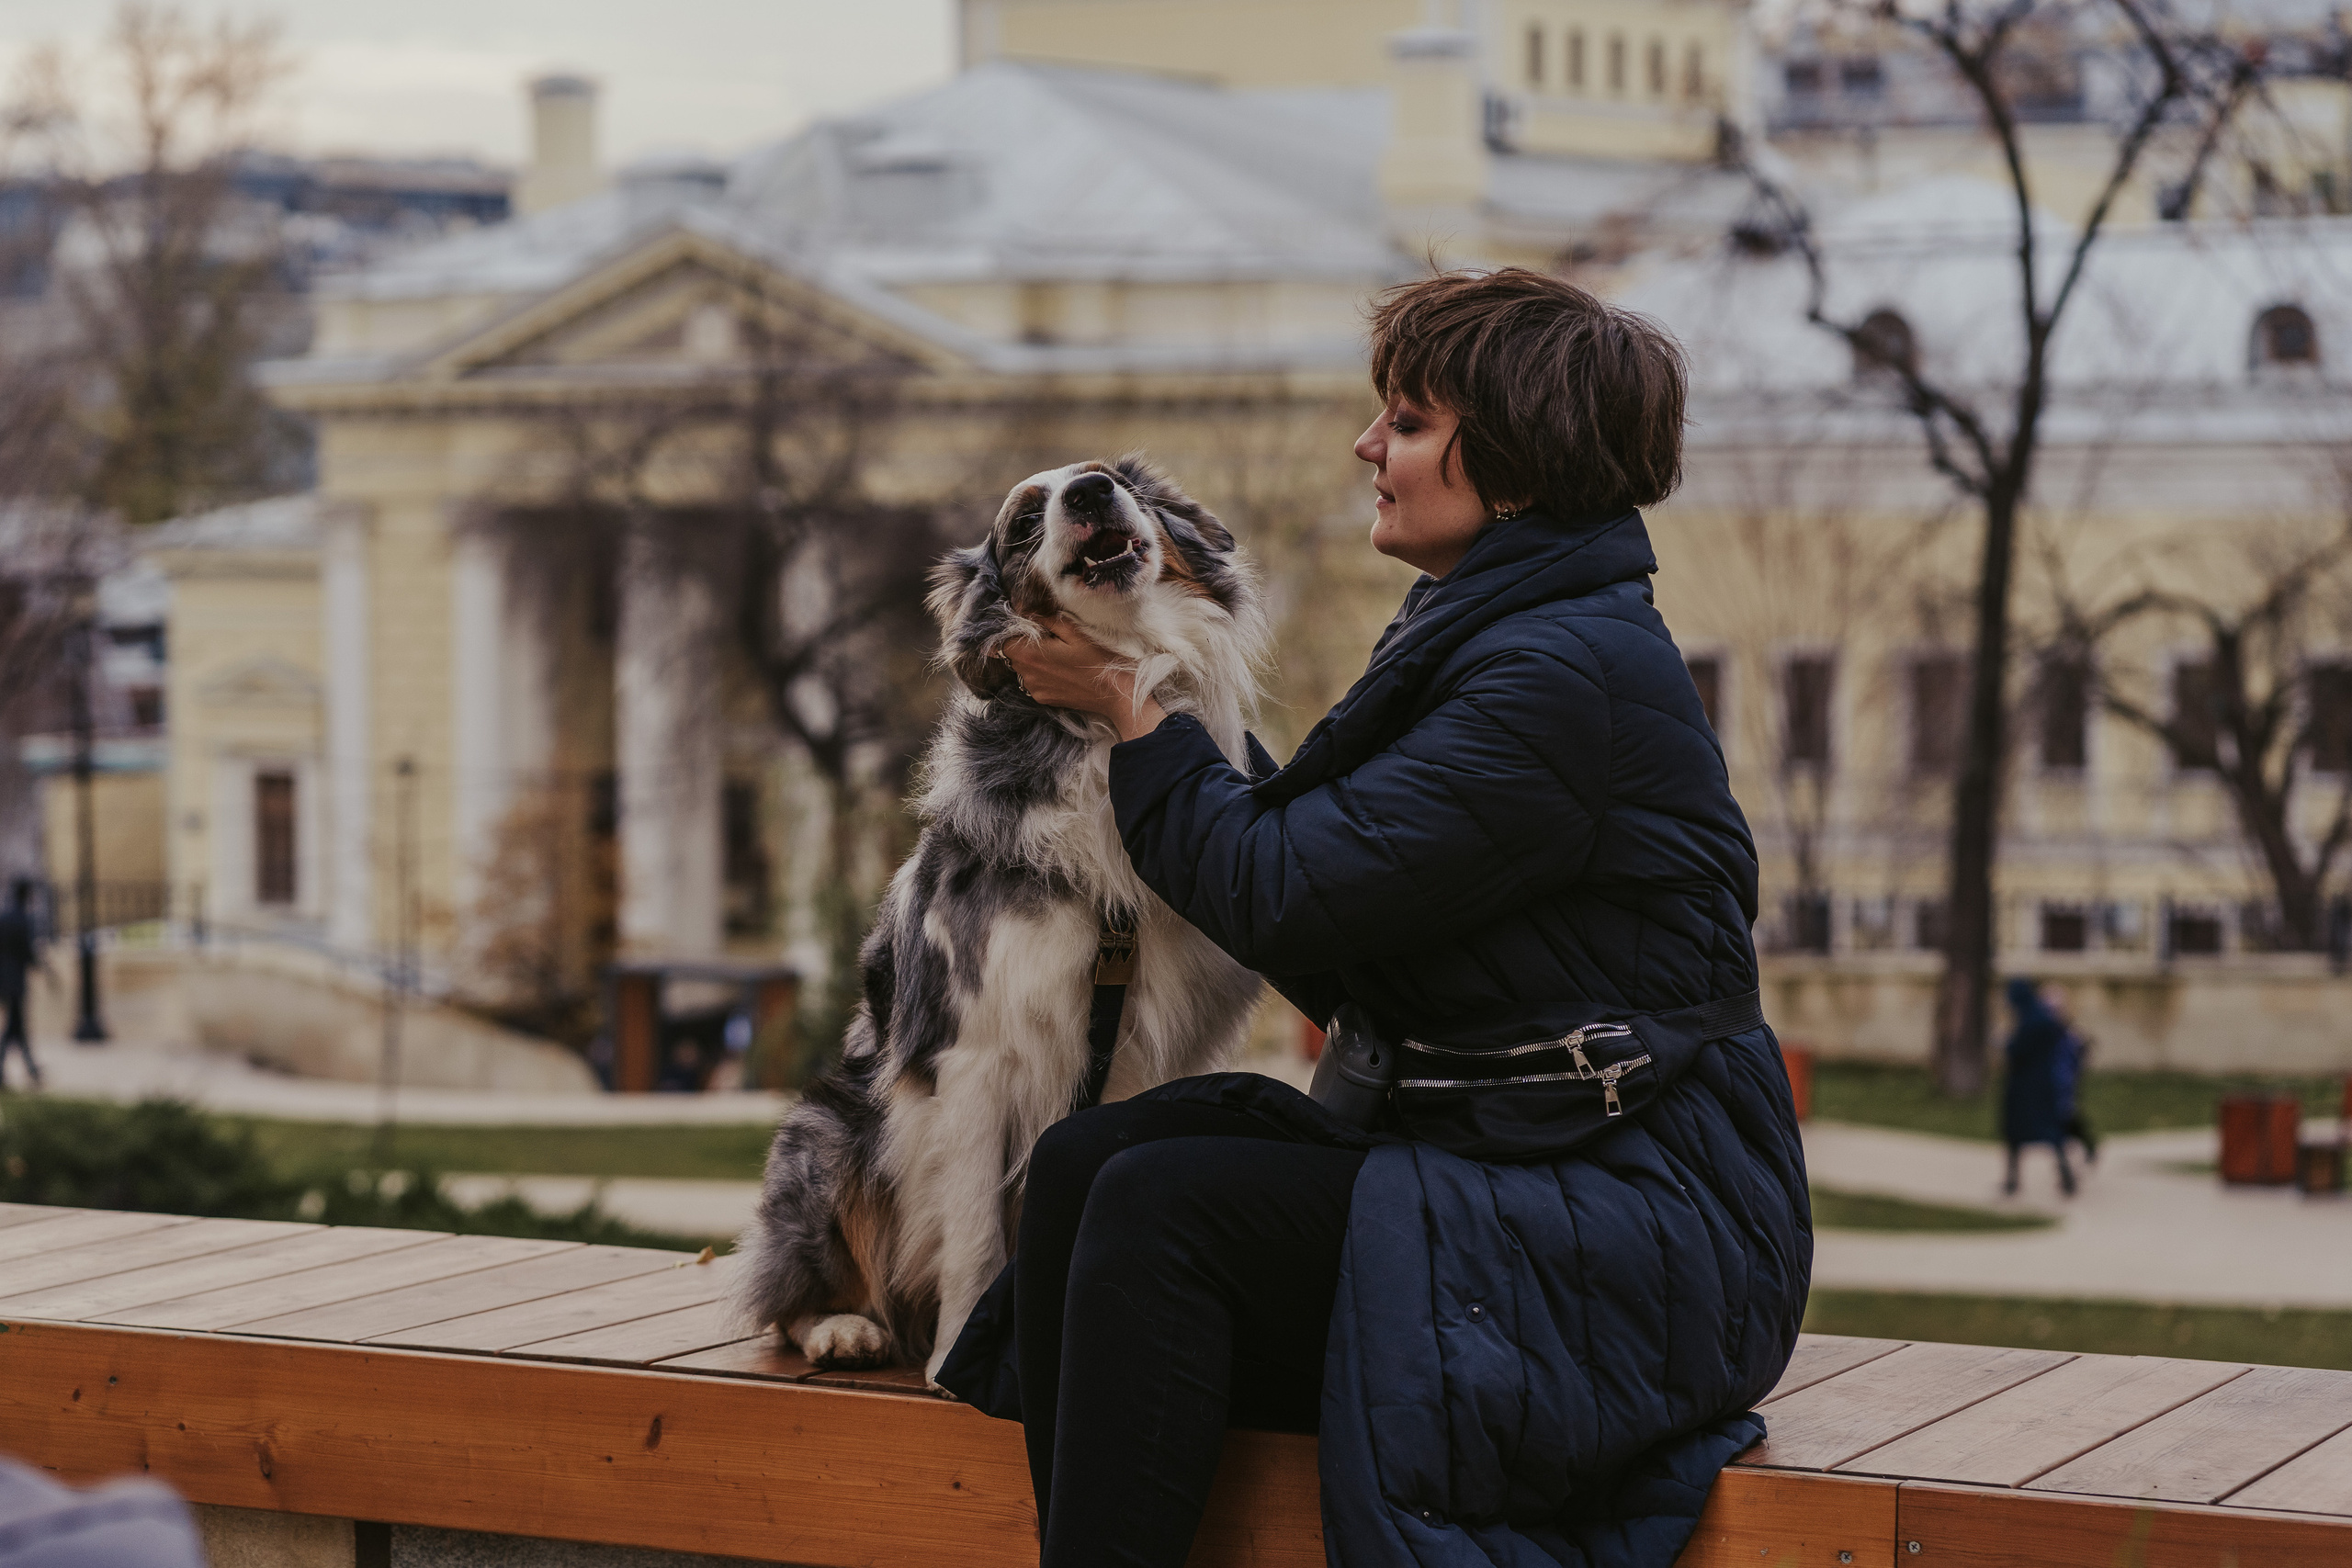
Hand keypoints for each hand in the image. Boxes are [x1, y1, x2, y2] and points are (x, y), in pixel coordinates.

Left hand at [1000, 616, 1166, 740]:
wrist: (1116, 692)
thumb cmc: (1098, 659)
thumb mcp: (1074, 631)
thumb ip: (1044, 620)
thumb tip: (1023, 608)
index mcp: (1031, 655)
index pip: (1002, 642)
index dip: (1012, 632)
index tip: (1027, 627)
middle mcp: (1028, 675)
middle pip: (1012, 655)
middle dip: (1024, 645)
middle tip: (1048, 638)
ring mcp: (1035, 690)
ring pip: (1022, 669)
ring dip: (1032, 660)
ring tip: (1057, 655)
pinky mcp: (1044, 699)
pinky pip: (1033, 682)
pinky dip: (1041, 674)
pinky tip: (1061, 670)